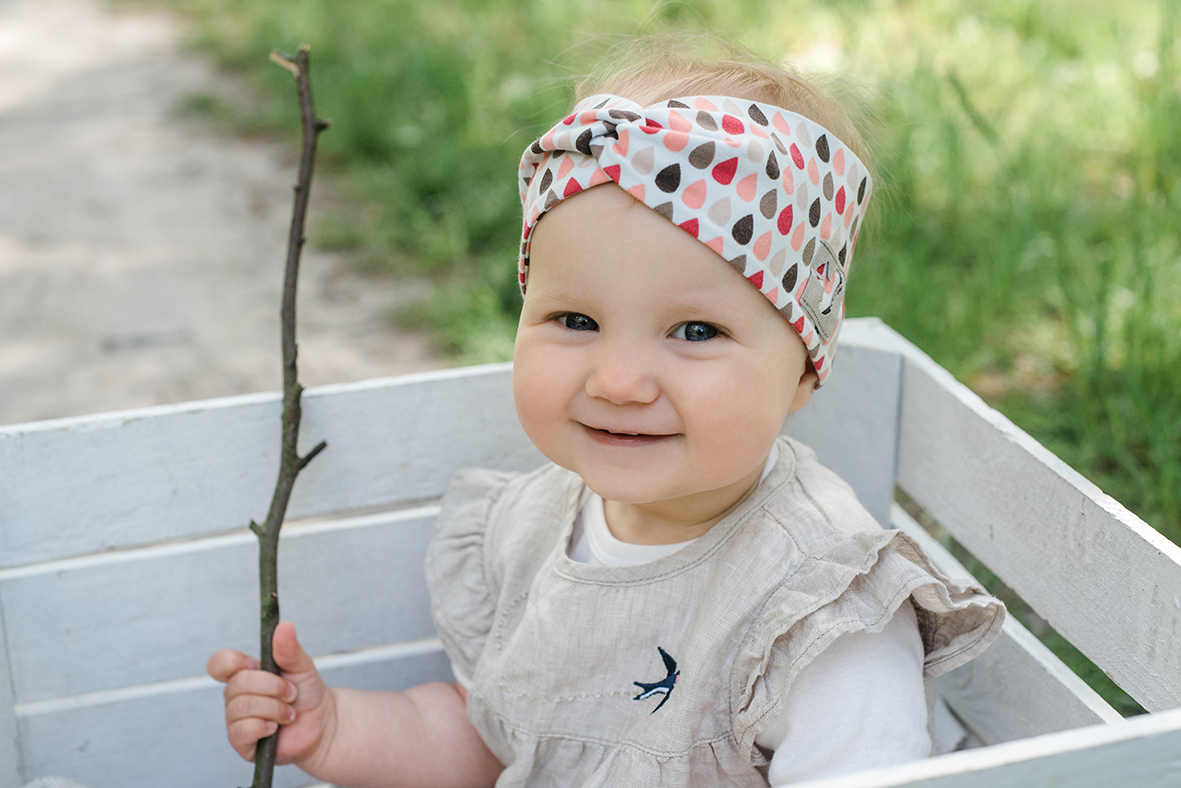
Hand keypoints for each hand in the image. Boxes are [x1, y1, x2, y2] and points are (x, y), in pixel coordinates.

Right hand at [207, 621, 334, 765]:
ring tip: (290, 712)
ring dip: (274, 708)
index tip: (254, 663)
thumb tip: (284, 626)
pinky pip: (242, 731)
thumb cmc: (307, 693)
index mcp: (246, 673)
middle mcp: (236, 695)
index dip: (232, 662)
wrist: (322, 723)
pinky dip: (264, 726)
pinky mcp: (242, 742)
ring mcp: (237, 719)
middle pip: (237, 684)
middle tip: (291, 693)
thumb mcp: (302, 666)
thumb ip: (290, 649)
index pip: (219, 663)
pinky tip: (276, 727)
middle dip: (272, 687)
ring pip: (242, 707)